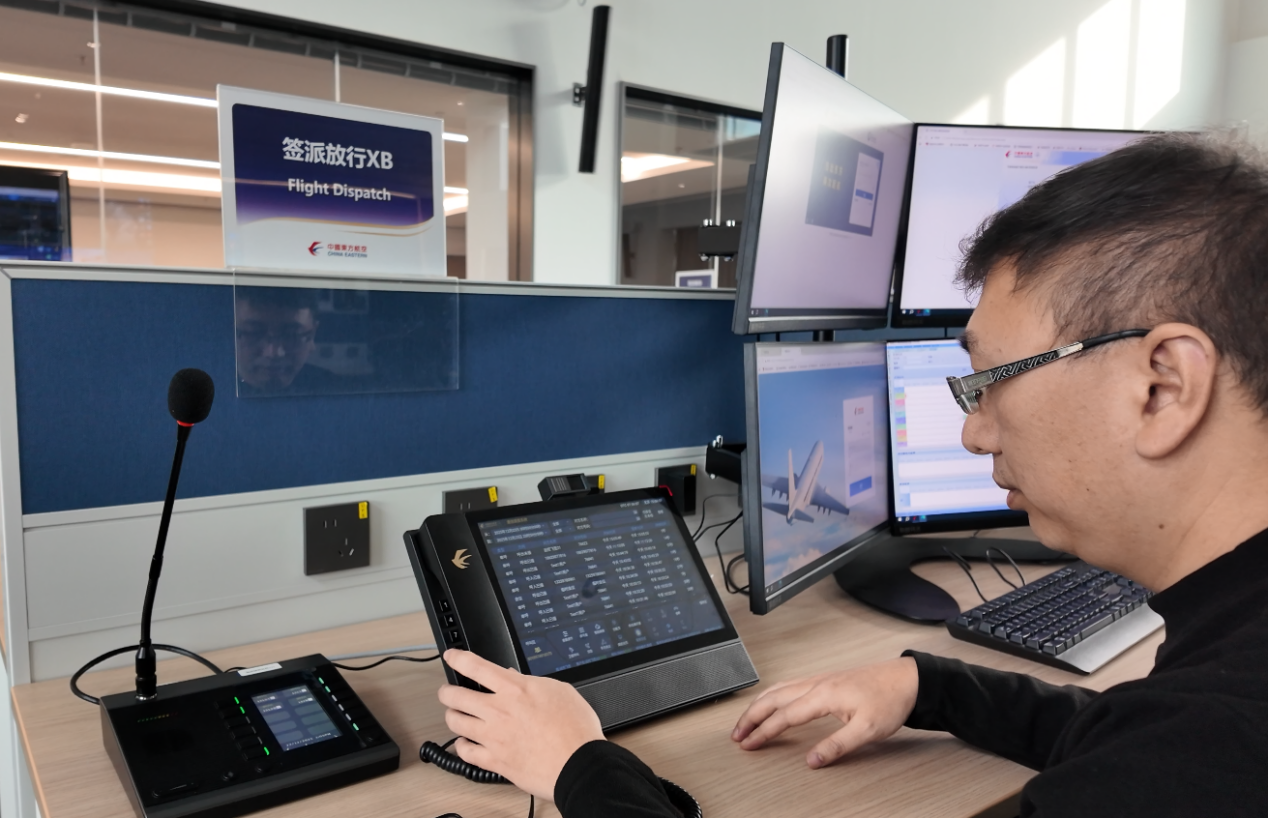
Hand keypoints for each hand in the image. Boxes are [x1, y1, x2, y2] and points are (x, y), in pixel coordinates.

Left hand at [437, 649, 604, 800]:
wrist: (578, 763)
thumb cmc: (575, 729)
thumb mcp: (560, 690)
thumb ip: (533, 682)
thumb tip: (514, 676)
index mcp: (515, 689)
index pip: (476, 666)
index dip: (458, 658)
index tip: (451, 656)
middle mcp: (499, 711)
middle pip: (455, 695)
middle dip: (447, 691)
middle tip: (447, 691)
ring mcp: (493, 737)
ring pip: (455, 723)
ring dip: (452, 716)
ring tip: (455, 715)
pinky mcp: (495, 761)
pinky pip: (465, 753)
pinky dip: (462, 746)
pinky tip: (465, 743)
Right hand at [731, 657, 918, 768]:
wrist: (906, 679)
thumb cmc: (889, 701)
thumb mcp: (867, 730)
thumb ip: (837, 746)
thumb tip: (812, 760)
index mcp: (823, 695)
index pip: (784, 716)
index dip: (763, 732)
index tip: (749, 744)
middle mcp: (816, 683)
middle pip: (773, 699)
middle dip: (751, 716)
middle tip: (737, 734)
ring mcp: (819, 679)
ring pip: (778, 689)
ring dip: (759, 704)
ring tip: (746, 720)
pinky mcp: (825, 679)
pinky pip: (789, 684)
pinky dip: (772, 694)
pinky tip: (772, 699)